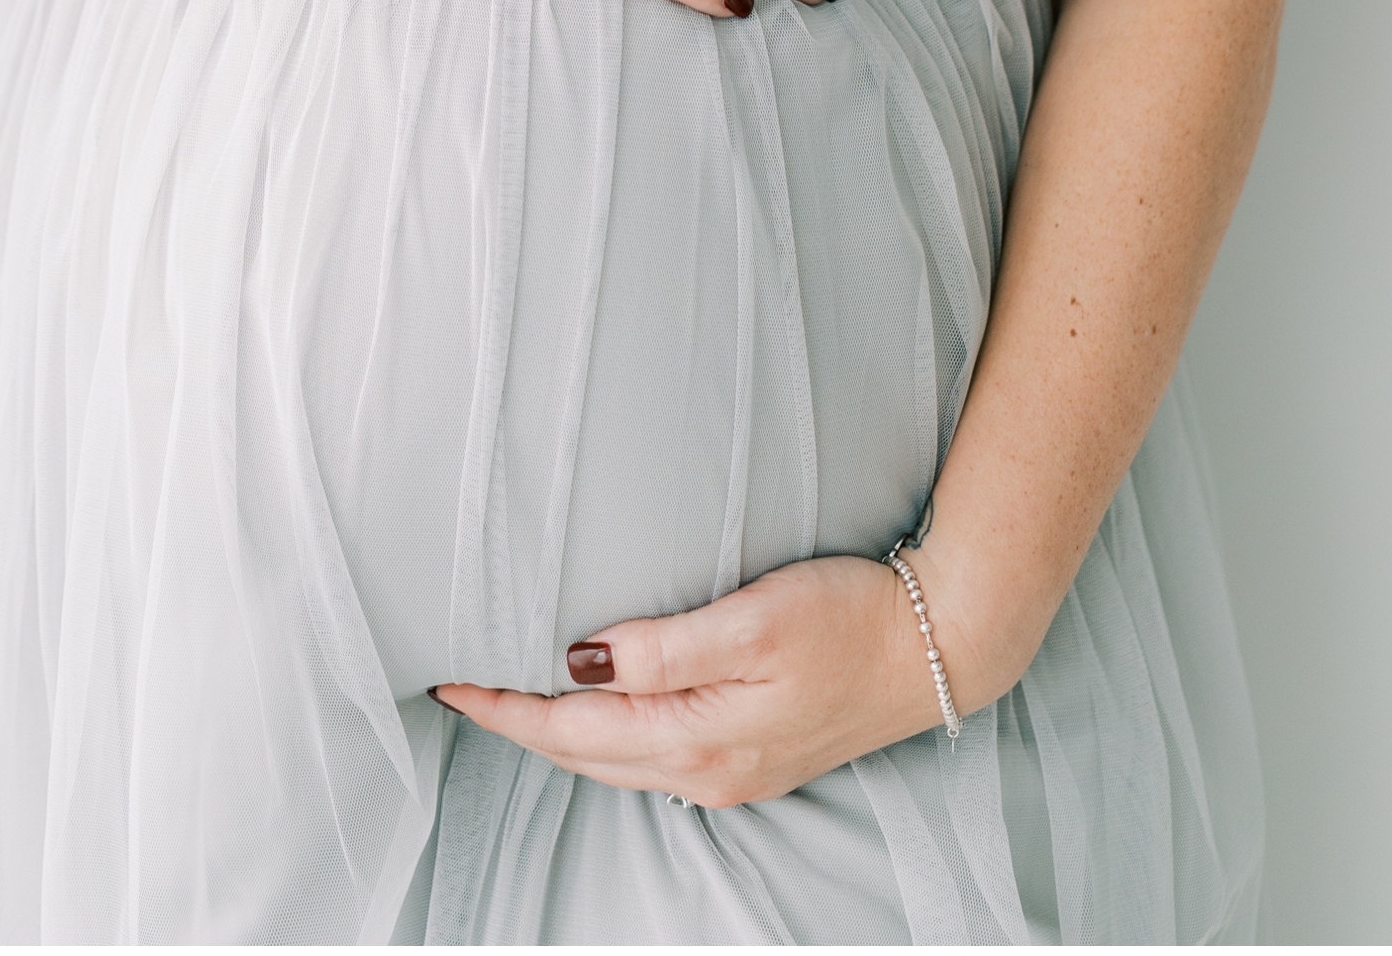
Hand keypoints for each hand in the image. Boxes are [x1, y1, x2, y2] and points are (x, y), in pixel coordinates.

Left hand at [429, 555, 949, 807]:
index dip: (506, 707)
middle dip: (520, 728)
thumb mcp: (753, 620)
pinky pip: (656, 759)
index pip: (571, 729)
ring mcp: (733, 774)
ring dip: (561, 737)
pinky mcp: (755, 759)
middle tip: (463, 689)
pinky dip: (610, 739)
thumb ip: (664, 649)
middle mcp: (706, 771)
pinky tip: (603, 713)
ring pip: (618, 763)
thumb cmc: (849, 619)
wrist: (939, 648)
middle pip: (585, 756)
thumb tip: (582, 662)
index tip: (451, 683)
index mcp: (697, 738)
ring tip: (515, 700)